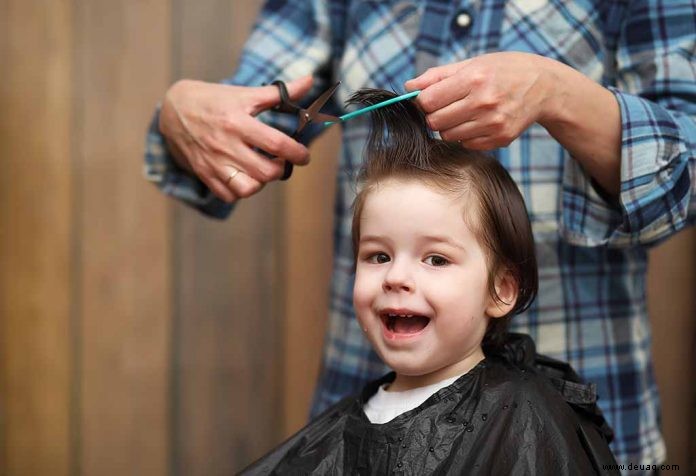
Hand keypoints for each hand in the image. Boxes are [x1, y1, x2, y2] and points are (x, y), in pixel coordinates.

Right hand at [159, 76, 312, 202]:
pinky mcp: (204, 174)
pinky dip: (241, 191)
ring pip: (247, 189)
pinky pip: (228, 196)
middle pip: (265, 172)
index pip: (276, 144)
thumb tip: (310, 80)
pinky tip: (245, 177)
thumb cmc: (215, 100)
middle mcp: (225, 145)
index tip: (303, 156)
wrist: (174, 108)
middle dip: (281, 170)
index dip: (296, 153)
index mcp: (238, 122)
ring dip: (261, 183)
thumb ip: (279, 92)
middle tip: (282, 161)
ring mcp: (214, 162)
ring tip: (263, 171)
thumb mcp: (245, 93)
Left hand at [405, 52, 560, 149]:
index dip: (423, 101)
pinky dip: (466, 136)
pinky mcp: (500, 139)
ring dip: (449, 127)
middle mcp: (484, 102)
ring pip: (448, 136)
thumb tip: (408, 87)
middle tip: (446, 107)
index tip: (429, 99)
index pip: (428, 101)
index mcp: (474, 79)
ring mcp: (493, 123)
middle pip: (435, 122)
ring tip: (464, 113)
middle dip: (434, 115)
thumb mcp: (472, 63)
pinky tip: (478, 122)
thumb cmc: (503, 71)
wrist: (544, 86)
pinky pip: (466, 144)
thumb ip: (437, 76)